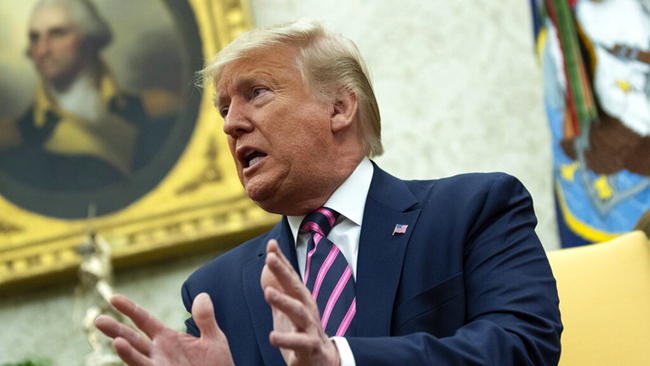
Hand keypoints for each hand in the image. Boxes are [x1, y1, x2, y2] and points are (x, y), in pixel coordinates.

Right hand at [95, 293, 233, 365]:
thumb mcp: (214, 338)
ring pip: (136, 358)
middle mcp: (158, 352)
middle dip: (116, 330)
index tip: (113, 298)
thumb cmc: (216, 365)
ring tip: (116, 341)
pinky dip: (137, 362)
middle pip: (132, 338)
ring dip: (126, 351)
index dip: (129, 309)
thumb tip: (202, 295)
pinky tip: (130, 355)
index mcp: (166, 338)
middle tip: (98, 320)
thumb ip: (205, 318)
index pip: (143, 320)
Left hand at [260, 239, 340, 365]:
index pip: (290, 276)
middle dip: (283, 272)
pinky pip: (298, 342)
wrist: (323, 361)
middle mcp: (307, 309)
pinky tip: (272, 336)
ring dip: (284, 301)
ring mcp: (310, 327)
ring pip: (298, 312)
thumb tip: (269, 265)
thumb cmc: (304, 332)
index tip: (271, 244)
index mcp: (301, 299)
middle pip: (295, 287)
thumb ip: (279, 288)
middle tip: (270, 258)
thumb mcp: (289, 308)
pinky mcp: (309, 346)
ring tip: (268, 293)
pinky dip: (286, 339)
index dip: (281, 260)